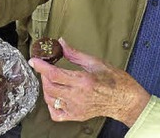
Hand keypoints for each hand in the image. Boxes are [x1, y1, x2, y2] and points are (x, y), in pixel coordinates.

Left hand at [29, 38, 150, 126]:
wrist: (124, 99)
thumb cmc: (114, 80)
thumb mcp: (95, 62)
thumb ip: (75, 54)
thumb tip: (62, 43)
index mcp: (83, 81)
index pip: (54, 74)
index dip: (41, 66)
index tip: (34, 60)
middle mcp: (78, 96)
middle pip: (49, 86)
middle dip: (44, 75)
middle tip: (47, 67)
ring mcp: (76, 108)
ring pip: (50, 99)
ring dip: (47, 88)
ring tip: (53, 79)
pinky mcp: (76, 116)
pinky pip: (56, 113)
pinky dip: (51, 104)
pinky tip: (57, 96)